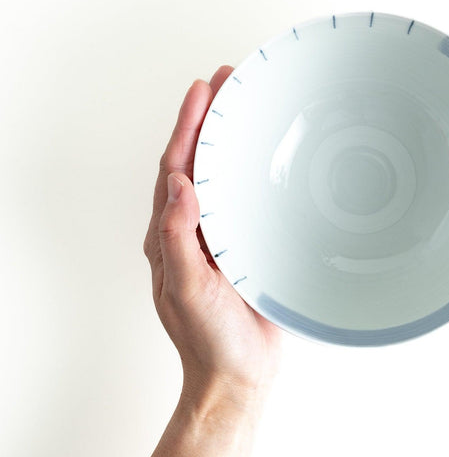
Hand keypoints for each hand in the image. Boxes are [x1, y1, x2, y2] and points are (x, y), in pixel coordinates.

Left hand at [143, 66, 281, 414]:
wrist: (237, 375)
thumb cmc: (209, 340)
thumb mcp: (185, 289)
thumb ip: (177, 238)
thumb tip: (177, 186)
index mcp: (171, 235)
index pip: (176, 168)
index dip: (187, 126)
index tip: (203, 90)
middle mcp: (193, 229)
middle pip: (197, 161)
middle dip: (209, 118)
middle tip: (229, 81)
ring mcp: (219, 237)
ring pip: (221, 176)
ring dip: (230, 139)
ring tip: (247, 106)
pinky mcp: (245, 248)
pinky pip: (245, 200)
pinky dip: (251, 171)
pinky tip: (268, 158)